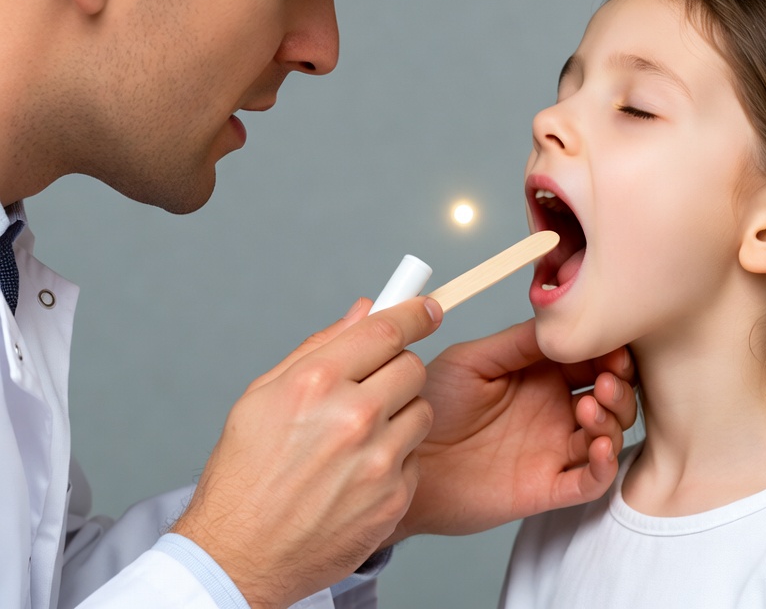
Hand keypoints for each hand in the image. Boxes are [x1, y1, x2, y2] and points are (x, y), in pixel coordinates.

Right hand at [171, 296, 441, 608]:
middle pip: (412, 365)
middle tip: (376, 383)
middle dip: (398, 368)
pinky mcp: (393, 498)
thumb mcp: (263, 394)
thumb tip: (365, 311)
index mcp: (317, 382)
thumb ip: (320, 345)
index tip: (426, 309)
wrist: (239, 557)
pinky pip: (415, 457)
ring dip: (400, 414)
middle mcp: (353, 417)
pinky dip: (395, 459)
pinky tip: (359, 472)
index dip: (414, 313)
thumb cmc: (245, 474)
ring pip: (421, 410)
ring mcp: (377, 460)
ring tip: (361, 436)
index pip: (388, 329)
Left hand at [388, 318, 636, 540]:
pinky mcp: (547, 486)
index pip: (590, 357)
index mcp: (539, 373)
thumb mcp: (472, 360)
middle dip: (619, 384)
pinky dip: (605, 466)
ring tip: (591, 408)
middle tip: (608, 379)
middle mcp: (552, 409)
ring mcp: (553, 448)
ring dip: (613, 419)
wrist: (405, 458)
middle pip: (610, 394)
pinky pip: (590, 481)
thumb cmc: (432, 405)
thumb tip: (559, 320)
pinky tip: (598, 448)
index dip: (607, 350)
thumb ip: (516, 342)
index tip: (612, 342)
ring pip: (608, 434)